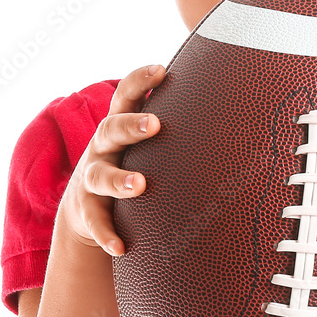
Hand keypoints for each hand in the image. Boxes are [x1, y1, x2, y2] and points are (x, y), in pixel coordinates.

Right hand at [56, 64, 164, 256]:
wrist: (87, 206)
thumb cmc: (132, 163)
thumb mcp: (143, 142)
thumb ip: (173, 122)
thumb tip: (229, 102)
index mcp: (119, 125)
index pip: (125, 95)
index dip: (140, 80)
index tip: (161, 69)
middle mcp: (102, 147)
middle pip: (110, 129)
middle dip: (131, 126)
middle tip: (155, 124)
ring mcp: (92, 178)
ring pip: (100, 176)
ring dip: (119, 180)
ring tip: (141, 185)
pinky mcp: (87, 210)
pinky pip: (95, 222)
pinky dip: (106, 234)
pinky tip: (120, 247)